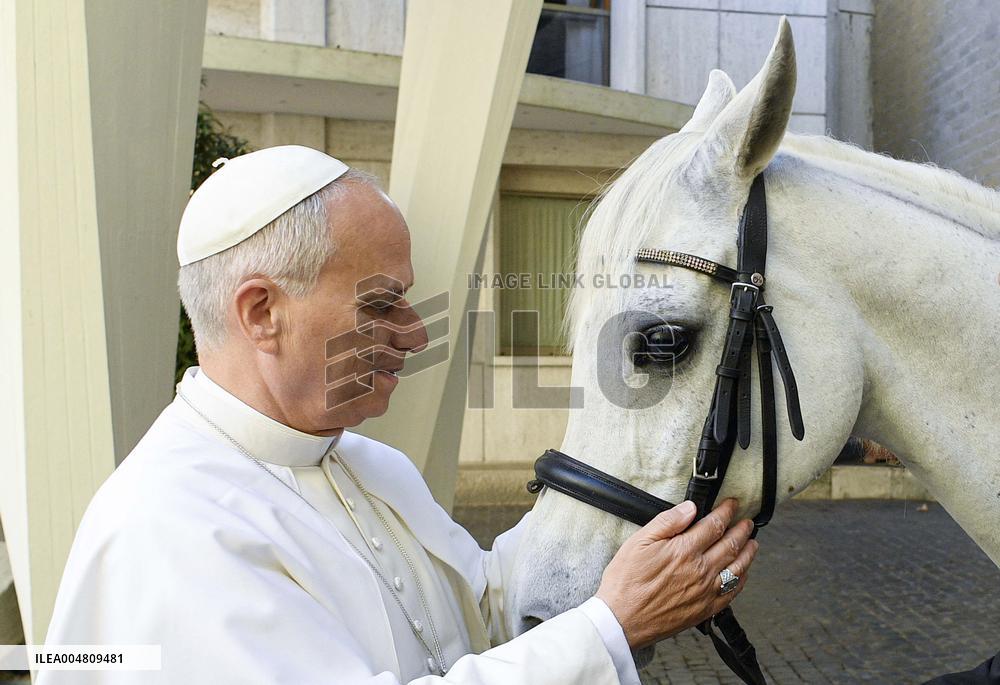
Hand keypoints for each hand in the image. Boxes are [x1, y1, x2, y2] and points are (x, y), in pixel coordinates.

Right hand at [594, 498, 757, 649]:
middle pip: (731, 544)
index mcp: (684, 550)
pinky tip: (743, 573)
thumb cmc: (626, 580)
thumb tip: (690, 508)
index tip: (731, 504)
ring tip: (753, 543)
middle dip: (742, 530)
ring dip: (748, 553)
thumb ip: (667, 522)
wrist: (622, 618)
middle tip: (747, 521)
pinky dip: (742, 579)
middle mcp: (700, 570)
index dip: (726, 512)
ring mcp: (705, 591)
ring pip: (737, 568)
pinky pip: (732, 592)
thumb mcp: (639, 542)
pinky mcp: (705, 609)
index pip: (714, 525)